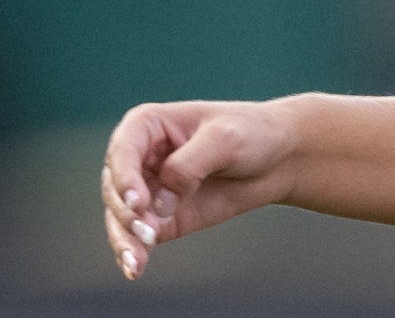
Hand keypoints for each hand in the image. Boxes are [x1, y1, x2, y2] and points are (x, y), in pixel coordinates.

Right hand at [101, 100, 298, 279]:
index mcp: (147, 126)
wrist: (279, 159)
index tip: (138, 204)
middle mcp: (139, 158)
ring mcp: (147, 190)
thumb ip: (188, 166)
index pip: (122, 151)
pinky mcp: (160, 218)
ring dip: (125, 240)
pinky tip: (135, 268)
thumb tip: (159, 203)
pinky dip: (134, 253)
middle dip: (126, 213)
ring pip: (120, 217)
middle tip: (148, 232)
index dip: (124, 178)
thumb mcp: (225, 139)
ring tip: (136, 261)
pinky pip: (138, 237)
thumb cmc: (251, 134)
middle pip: (115, 189)